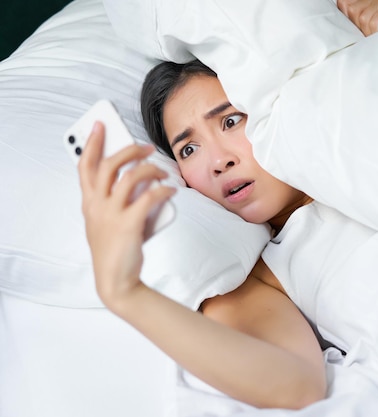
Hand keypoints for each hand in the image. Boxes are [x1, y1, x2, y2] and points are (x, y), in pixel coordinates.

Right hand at [78, 121, 175, 307]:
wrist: (116, 281)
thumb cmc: (115, 249)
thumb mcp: (107, 221)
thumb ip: (116, 200)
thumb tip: (140, 178)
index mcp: (88, 203)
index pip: (84, 165)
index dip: (91, 142)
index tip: (100, 124)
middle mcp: (96, 206)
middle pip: (108, 164)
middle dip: (129, 150)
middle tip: (147, 147)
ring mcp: (110, 215)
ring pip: (129, 178)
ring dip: (150, 169)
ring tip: (163, 172)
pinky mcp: (127, 226)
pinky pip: (148, 198)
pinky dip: (162, 190)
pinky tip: (171, 191)